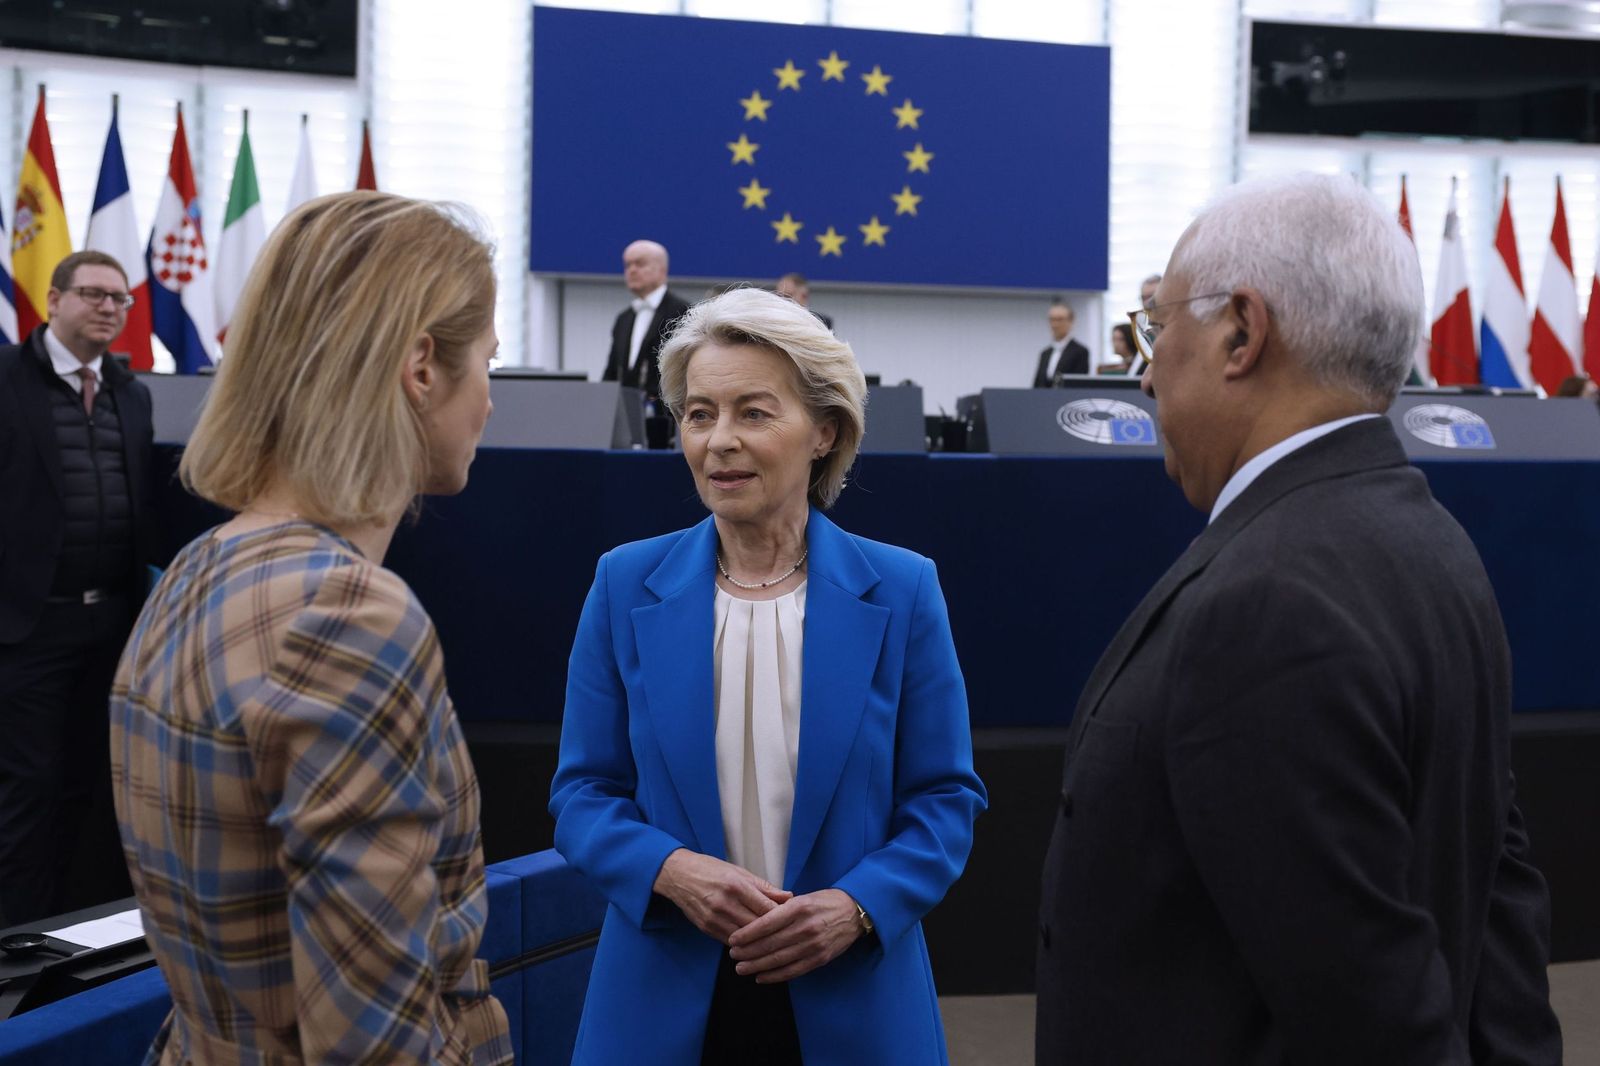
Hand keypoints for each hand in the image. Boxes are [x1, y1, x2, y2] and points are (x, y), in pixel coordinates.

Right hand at [652, 849, 790, 943]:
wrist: (678, 875)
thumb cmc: (710, 870)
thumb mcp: (739, 872)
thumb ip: (764, 887)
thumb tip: (788, 896)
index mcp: (736, 886)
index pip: (766, 908)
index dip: (782, 917)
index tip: (792, 919)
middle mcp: (725, 903)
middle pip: (757, 926)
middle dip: (772, 931)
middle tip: (785, 933)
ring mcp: (714, 918)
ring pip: (744, 938)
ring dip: (758, 940)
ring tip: (771, 940)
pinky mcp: (706, 928)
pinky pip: (730, 941)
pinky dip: (742, 942)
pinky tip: (751, 941)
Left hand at [726, 889, 864, 983]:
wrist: (854, 912)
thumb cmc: (824, 902)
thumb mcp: (803, 898)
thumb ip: (781, 909)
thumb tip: (754, 921)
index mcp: (798, 908)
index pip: (766, 923)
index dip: (747, 934)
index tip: (732, 940)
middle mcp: (805, 927)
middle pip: (770, 944)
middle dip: (748, 952)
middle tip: (733, 956)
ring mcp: (813, 945)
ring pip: (779, 959)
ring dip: (757, 966)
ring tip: (741, 968)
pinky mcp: (820, 958)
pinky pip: (793, 971)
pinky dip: (775, 976)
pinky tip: (761, 977)